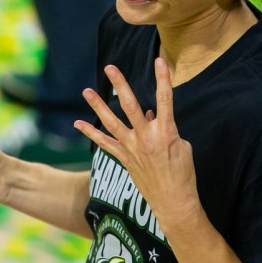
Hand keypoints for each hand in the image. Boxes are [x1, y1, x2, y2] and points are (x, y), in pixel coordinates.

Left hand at [74, 58, 200, 227]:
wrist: (174, 201)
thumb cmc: (183, 173)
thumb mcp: (182, 146)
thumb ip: (165, 127)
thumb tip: (151, 114)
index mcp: (166, 132)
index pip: (165, 99)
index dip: (163, 79)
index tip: (160, 61)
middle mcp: (146, 137)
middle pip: (130, 105)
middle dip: (120, 85)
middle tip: (110, 68)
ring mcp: (133, 148)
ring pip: (111, 122)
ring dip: (98, 106)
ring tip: (86, 91)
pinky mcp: (124, 159)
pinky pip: (104, 143)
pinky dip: (91, 133)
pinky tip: (78, 123)